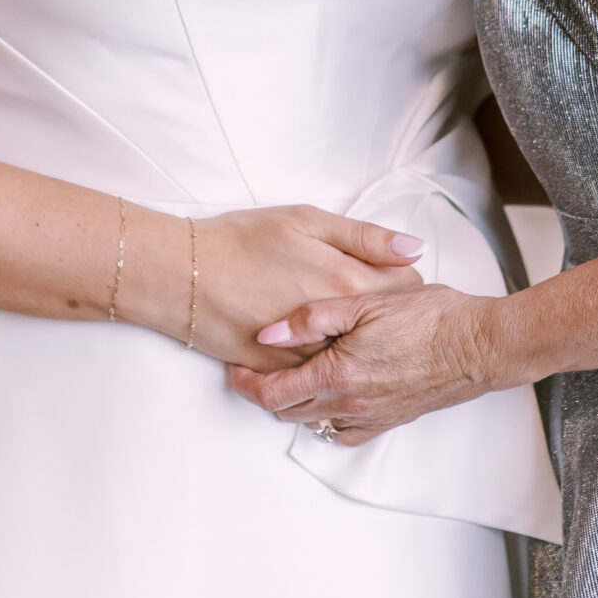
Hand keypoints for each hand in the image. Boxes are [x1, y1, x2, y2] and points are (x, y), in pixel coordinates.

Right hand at [178, 207, 423, 369]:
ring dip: (355, 342)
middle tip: (363, 295)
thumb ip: (366, 237)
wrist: (182, 275)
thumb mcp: (306, 220)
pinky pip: (319, 377)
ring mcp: (310, 357)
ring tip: (339, 319)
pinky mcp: (282, 374)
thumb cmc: (241, 240)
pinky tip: (313, 340)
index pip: (407, 288)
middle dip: (383, 313)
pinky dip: (322, 361)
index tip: (386, 271)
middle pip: (386, 327)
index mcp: (348, 284)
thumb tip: (414, 249)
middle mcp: (336, 329)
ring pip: (355, 356)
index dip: (401, 277)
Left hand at [228, 285, 495, 442]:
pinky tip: (331, 396)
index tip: (236, 367)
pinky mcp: (389, 421)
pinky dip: (327, 416)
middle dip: (266, 390)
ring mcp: (370, 417)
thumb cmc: (431, 317)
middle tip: (256, 365)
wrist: (479, 346)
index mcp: (338, 373)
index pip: (273, 393)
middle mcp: (350, 404)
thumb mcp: (365, 302)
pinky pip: (344, 431)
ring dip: (295, 403)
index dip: (246, 383)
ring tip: (291, 374)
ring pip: (314, 420)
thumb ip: (311, 318)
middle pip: (288, 410)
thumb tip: (268, 331)